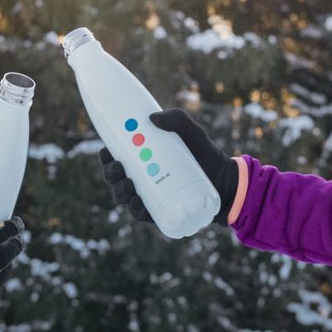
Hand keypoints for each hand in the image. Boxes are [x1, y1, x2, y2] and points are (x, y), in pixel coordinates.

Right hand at [99, 109, 238, 225]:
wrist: (225, 182)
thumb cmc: (205, 154)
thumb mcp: (192, 132)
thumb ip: (176, 118)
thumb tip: (153, 117)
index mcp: (142, 157)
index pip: (116, 155)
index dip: (106, 154)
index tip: (105, 150)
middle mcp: (141, 177)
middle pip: (115, 177)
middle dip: (110, 173)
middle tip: (118, 167)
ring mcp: (148, 196)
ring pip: (123, 196)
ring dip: (119, 191)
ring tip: (128, 184)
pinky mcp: (158, 212)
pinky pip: (140, 213)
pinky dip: (134, 209)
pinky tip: (136, 203)